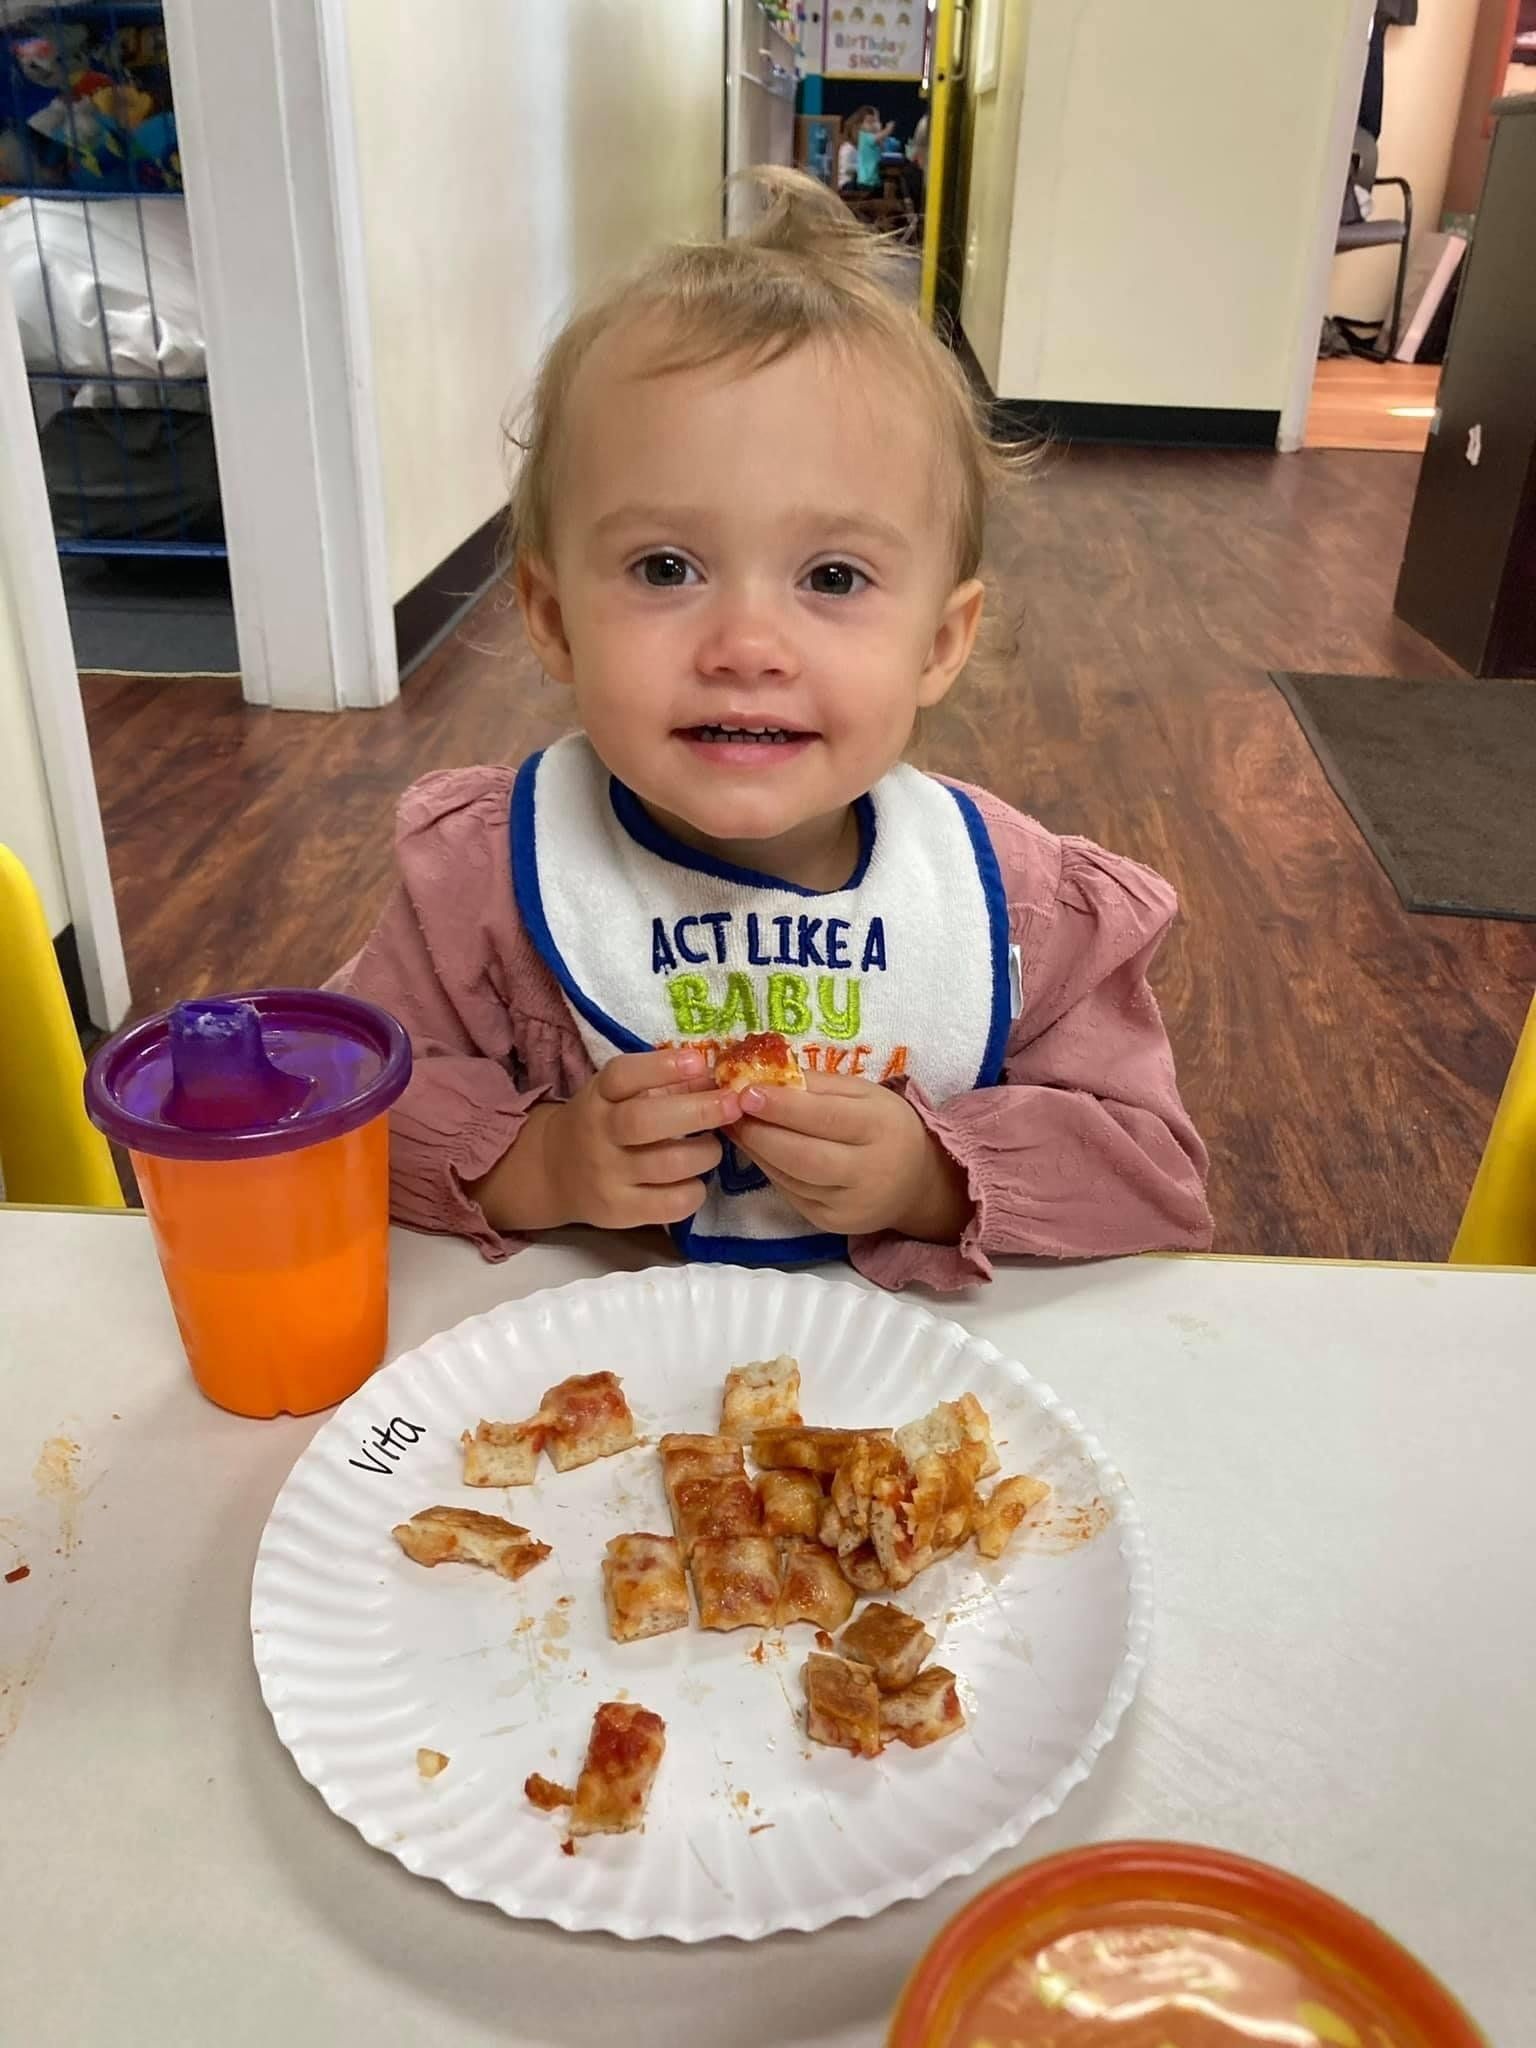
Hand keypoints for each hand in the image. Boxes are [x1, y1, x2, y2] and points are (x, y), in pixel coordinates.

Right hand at [474, 1049, 740, 1232]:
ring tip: (714, 1146)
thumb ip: (663, 1085)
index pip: (622, 1076)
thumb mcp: (619, 1095)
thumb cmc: (603, 1123)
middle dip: (698, 1111)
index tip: (699, 1061)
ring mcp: (607, 1176)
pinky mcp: (619, 1212)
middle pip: (644, 1121)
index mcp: (598, 1096)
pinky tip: (695, 1179)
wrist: (554, 1173)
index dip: (661, 1067)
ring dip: (705, 1153)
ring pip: (666, 1165)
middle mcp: (598, 1134)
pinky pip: (670, 1205)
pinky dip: (694, 1191)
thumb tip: (717, 1079)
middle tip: (733, 1105)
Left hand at [731, 1073, 970, 1241]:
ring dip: (756, 1150)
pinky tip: (755, 1148)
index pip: (825, 1118)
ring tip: (734, 1125)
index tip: (745, 1091)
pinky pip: (790, 1193)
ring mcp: (848, 1204)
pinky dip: (767, 1168)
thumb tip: (766, 1076)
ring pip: (791, 1178)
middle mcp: (868, 1171)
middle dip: (760, 1133)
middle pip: (803, 1156)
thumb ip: (819, 1085)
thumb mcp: (865, 1094)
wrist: (916, 1184)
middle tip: (730, 1111)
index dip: (782, 1106)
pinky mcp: (829, 1222)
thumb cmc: (886, 1127)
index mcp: (882, 1128)